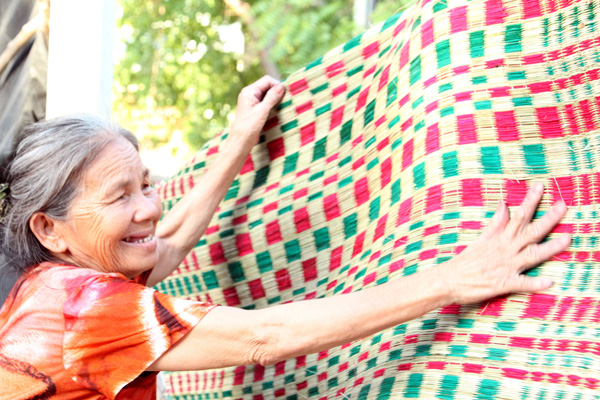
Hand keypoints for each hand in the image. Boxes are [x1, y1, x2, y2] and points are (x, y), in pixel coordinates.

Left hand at [229, 75, 285, 147]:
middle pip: (267, 85)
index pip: (267, 80)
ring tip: (280, 106)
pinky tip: (275, 110)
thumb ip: (272, 97)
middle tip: (283, 101)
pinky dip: (272, 103)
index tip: (284, 95)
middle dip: (276, 91)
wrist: (241, 140)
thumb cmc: (249, 126)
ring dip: (274, 98)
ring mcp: (251, 101)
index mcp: (249, 91)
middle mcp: (249, 93)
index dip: (277, 85)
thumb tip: (281, 86)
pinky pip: (265, 101)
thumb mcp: (262, 110)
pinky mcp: (254, 108)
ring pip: (267, 93)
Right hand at [442, 183, 569, 304]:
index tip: (540, 187)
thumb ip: (496, 223)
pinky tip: (549, 281)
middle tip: (562, 205)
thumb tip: (504, 204)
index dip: (530, 202)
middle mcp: (506, 250)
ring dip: (550, 248)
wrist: (449, 281)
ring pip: (532, 255)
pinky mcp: (504, 284)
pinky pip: (522, 283)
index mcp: (500, 239)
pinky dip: (535, 283)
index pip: (518, 216)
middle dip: (548, 219)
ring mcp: (506, 266)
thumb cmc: (465, 262)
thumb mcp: (481, 239)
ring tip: (567, 239)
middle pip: (530, 232)